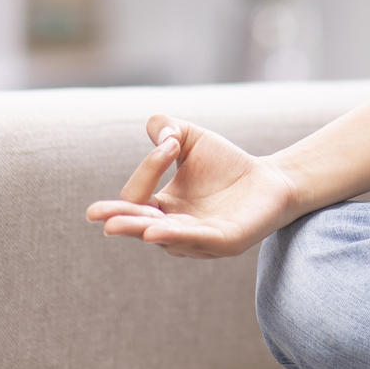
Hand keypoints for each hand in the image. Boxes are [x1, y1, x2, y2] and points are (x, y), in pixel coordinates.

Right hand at [85, 115, 302, 258]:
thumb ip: (167, 126)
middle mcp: (174, 229)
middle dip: (122, 220)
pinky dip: (179, 237)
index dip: (147, 169)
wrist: (271, 179)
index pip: (138, 197)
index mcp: (161, 208)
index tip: (170, 143)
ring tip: (123, 227)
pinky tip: (159, 233)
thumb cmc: (226, 164)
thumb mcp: (190, 138)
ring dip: (147, 230)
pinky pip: (200, 241)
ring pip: (168, 237)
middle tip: (98, 215)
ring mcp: (199, 240)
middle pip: (141, 226)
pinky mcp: (226, 242)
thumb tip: (160, 134)